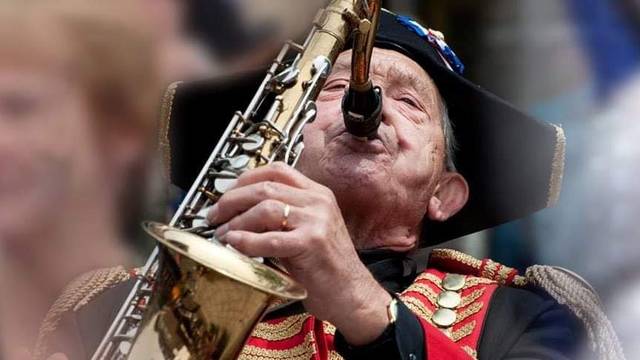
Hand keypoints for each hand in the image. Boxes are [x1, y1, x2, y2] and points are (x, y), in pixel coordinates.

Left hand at [207, 162, 391, 344]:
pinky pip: (270, 238)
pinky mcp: (312, 243)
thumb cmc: (326, 267)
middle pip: (265, 186)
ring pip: (265, 208)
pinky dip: (247, 241)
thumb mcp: (306, 230)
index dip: (245, 179)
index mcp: (317, 193)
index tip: (227, 194)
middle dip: (232, 200)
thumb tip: (240, 212)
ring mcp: (317, 220)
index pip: (277, 170)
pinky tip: (235, 245)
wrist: (353, 295)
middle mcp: (318, 201)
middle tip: (215, 215)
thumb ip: (282, 216)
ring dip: (237, 221)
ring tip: (223, 234)